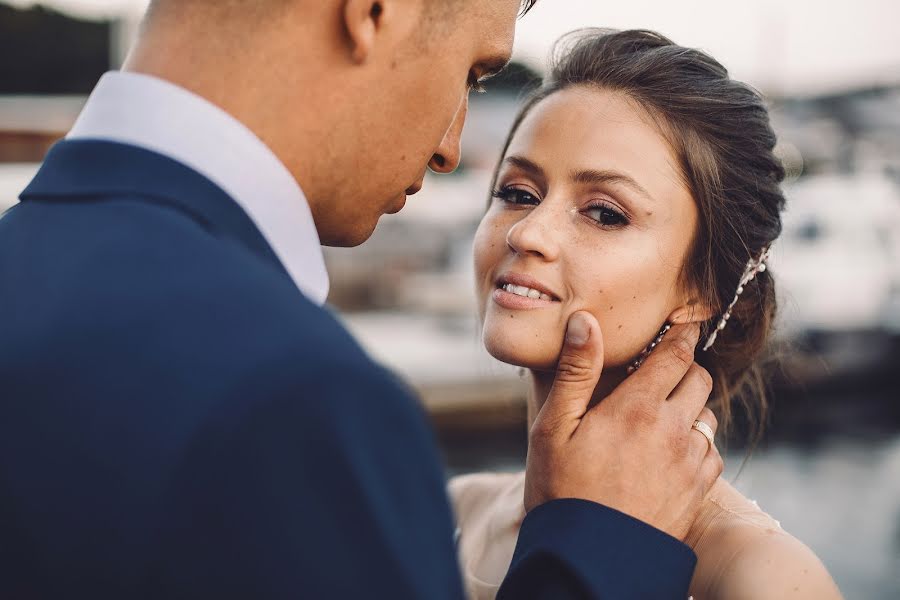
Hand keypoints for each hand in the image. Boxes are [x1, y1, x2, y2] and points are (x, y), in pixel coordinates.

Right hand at [523, 311, 722, 539]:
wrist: (589, 558)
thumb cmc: (561, 490)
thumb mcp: (553, 427)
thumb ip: (575, 372)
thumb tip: (588, 322)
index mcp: (636, 407)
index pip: (675, 354)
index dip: (683, 332)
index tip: (685, 321)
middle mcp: (672, 430)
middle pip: (700, 379)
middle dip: (687, 366)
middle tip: (666, 368)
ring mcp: (689, 462)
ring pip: (709, 416)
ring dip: (692, 406)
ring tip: (664, 413)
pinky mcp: (698, 491)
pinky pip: (711, 452)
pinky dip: (698, 442)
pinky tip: (673, 450)